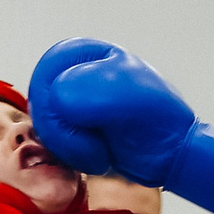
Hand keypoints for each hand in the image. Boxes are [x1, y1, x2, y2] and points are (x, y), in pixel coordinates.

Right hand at [27, 38, 213, 213]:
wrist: (172, 153)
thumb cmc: (155, 118)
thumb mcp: (121, 94)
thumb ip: (82, 89)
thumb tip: (57, 101)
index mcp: (84, 54)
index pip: (47, 68)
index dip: (53, 98)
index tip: (76, 117)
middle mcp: (72, 76)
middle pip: (40, 102)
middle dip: (63, 131)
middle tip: (94, 146)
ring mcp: (70, 106)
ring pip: (44, 128)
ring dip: (70, 149)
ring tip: (102, 153)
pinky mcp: (72, 132)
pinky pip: (52, 146)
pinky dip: (73, 158)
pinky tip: (97, 159)